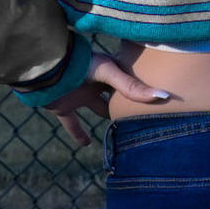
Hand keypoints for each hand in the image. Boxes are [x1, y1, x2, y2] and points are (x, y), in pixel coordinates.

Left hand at [44, 51, 170, 145]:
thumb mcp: (110, 73)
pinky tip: (86, 145)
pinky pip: (72, 123)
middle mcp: (97, 83)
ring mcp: (81, 95)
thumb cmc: (81, 63)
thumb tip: (162, 96)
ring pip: (97, 109)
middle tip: (143, 116)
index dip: (142, 89)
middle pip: (116, 96)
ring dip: (105, 116)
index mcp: (110, 71)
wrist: (47, 68)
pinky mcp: (64, 107)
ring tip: (120, 128)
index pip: (130, 82)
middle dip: (126, 104)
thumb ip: (132, 87)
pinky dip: (78, 133)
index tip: (160, 99)